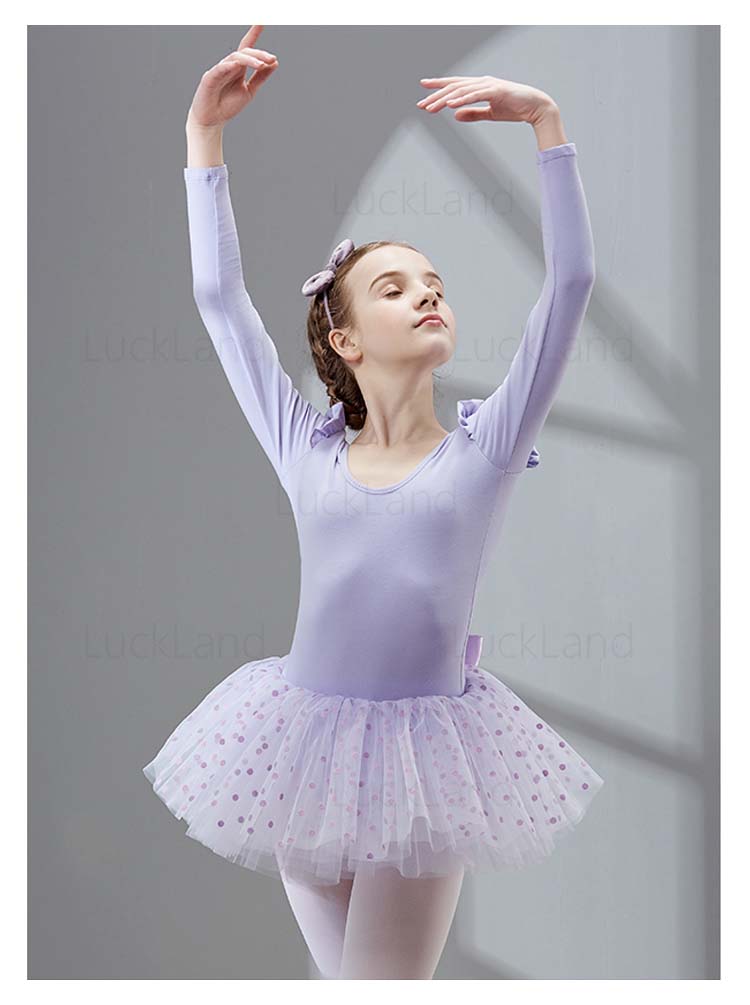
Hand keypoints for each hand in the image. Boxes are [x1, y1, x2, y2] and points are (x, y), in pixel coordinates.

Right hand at [186, 25, 278, 129]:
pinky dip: (229, 66)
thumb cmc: (227, 106)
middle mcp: (229, 65)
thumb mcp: (249, 91)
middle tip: (272, 59)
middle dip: (259, 54)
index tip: (262, 20)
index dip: (254, 33)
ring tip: (262, 65)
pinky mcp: (210, 79)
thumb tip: (275, 63)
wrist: (212, 121)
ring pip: (235, 58)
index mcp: (238, 68)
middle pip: (244, 52)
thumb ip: (261, 77)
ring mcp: (219, 71)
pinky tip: (237, 65)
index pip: (247, 47)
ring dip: (250, 60)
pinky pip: (220, 69)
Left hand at [417, 75, 555, 125]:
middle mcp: (482, 82)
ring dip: (444, 99)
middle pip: (454, 87)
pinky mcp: (496, 91)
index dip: (439, 86)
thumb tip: (455, 116)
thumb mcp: (490, 113)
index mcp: (480, 86)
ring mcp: (489, 85)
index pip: (455, 85)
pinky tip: (451, 105)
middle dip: (436, 95)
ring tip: (430, 107)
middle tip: (420, 103)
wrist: (535, 107)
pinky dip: (462, 99)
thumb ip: (473, 113)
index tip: (423, 88)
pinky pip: (475, 95)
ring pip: (461, 91)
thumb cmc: (515, 108)